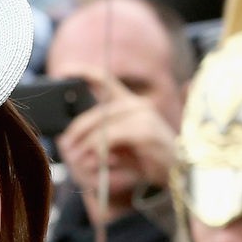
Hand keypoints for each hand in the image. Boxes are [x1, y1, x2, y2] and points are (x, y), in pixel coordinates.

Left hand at [54, 67, 176, 209]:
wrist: (177, 171)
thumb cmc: (146, 158)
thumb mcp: (120, 145)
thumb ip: (100, 138)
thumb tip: (70, 141)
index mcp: (129, 104)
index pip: (105, 80)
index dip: (84, 72)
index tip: (63, 70)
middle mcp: (136, 104)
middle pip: (95, 113)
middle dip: (76, 131)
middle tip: (65, 147)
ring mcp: (142, 115)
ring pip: (101, 126)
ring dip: (86, 144)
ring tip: (78, 158)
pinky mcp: (144, 130)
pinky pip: (111, 137)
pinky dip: (100, 149)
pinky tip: (98, 159)